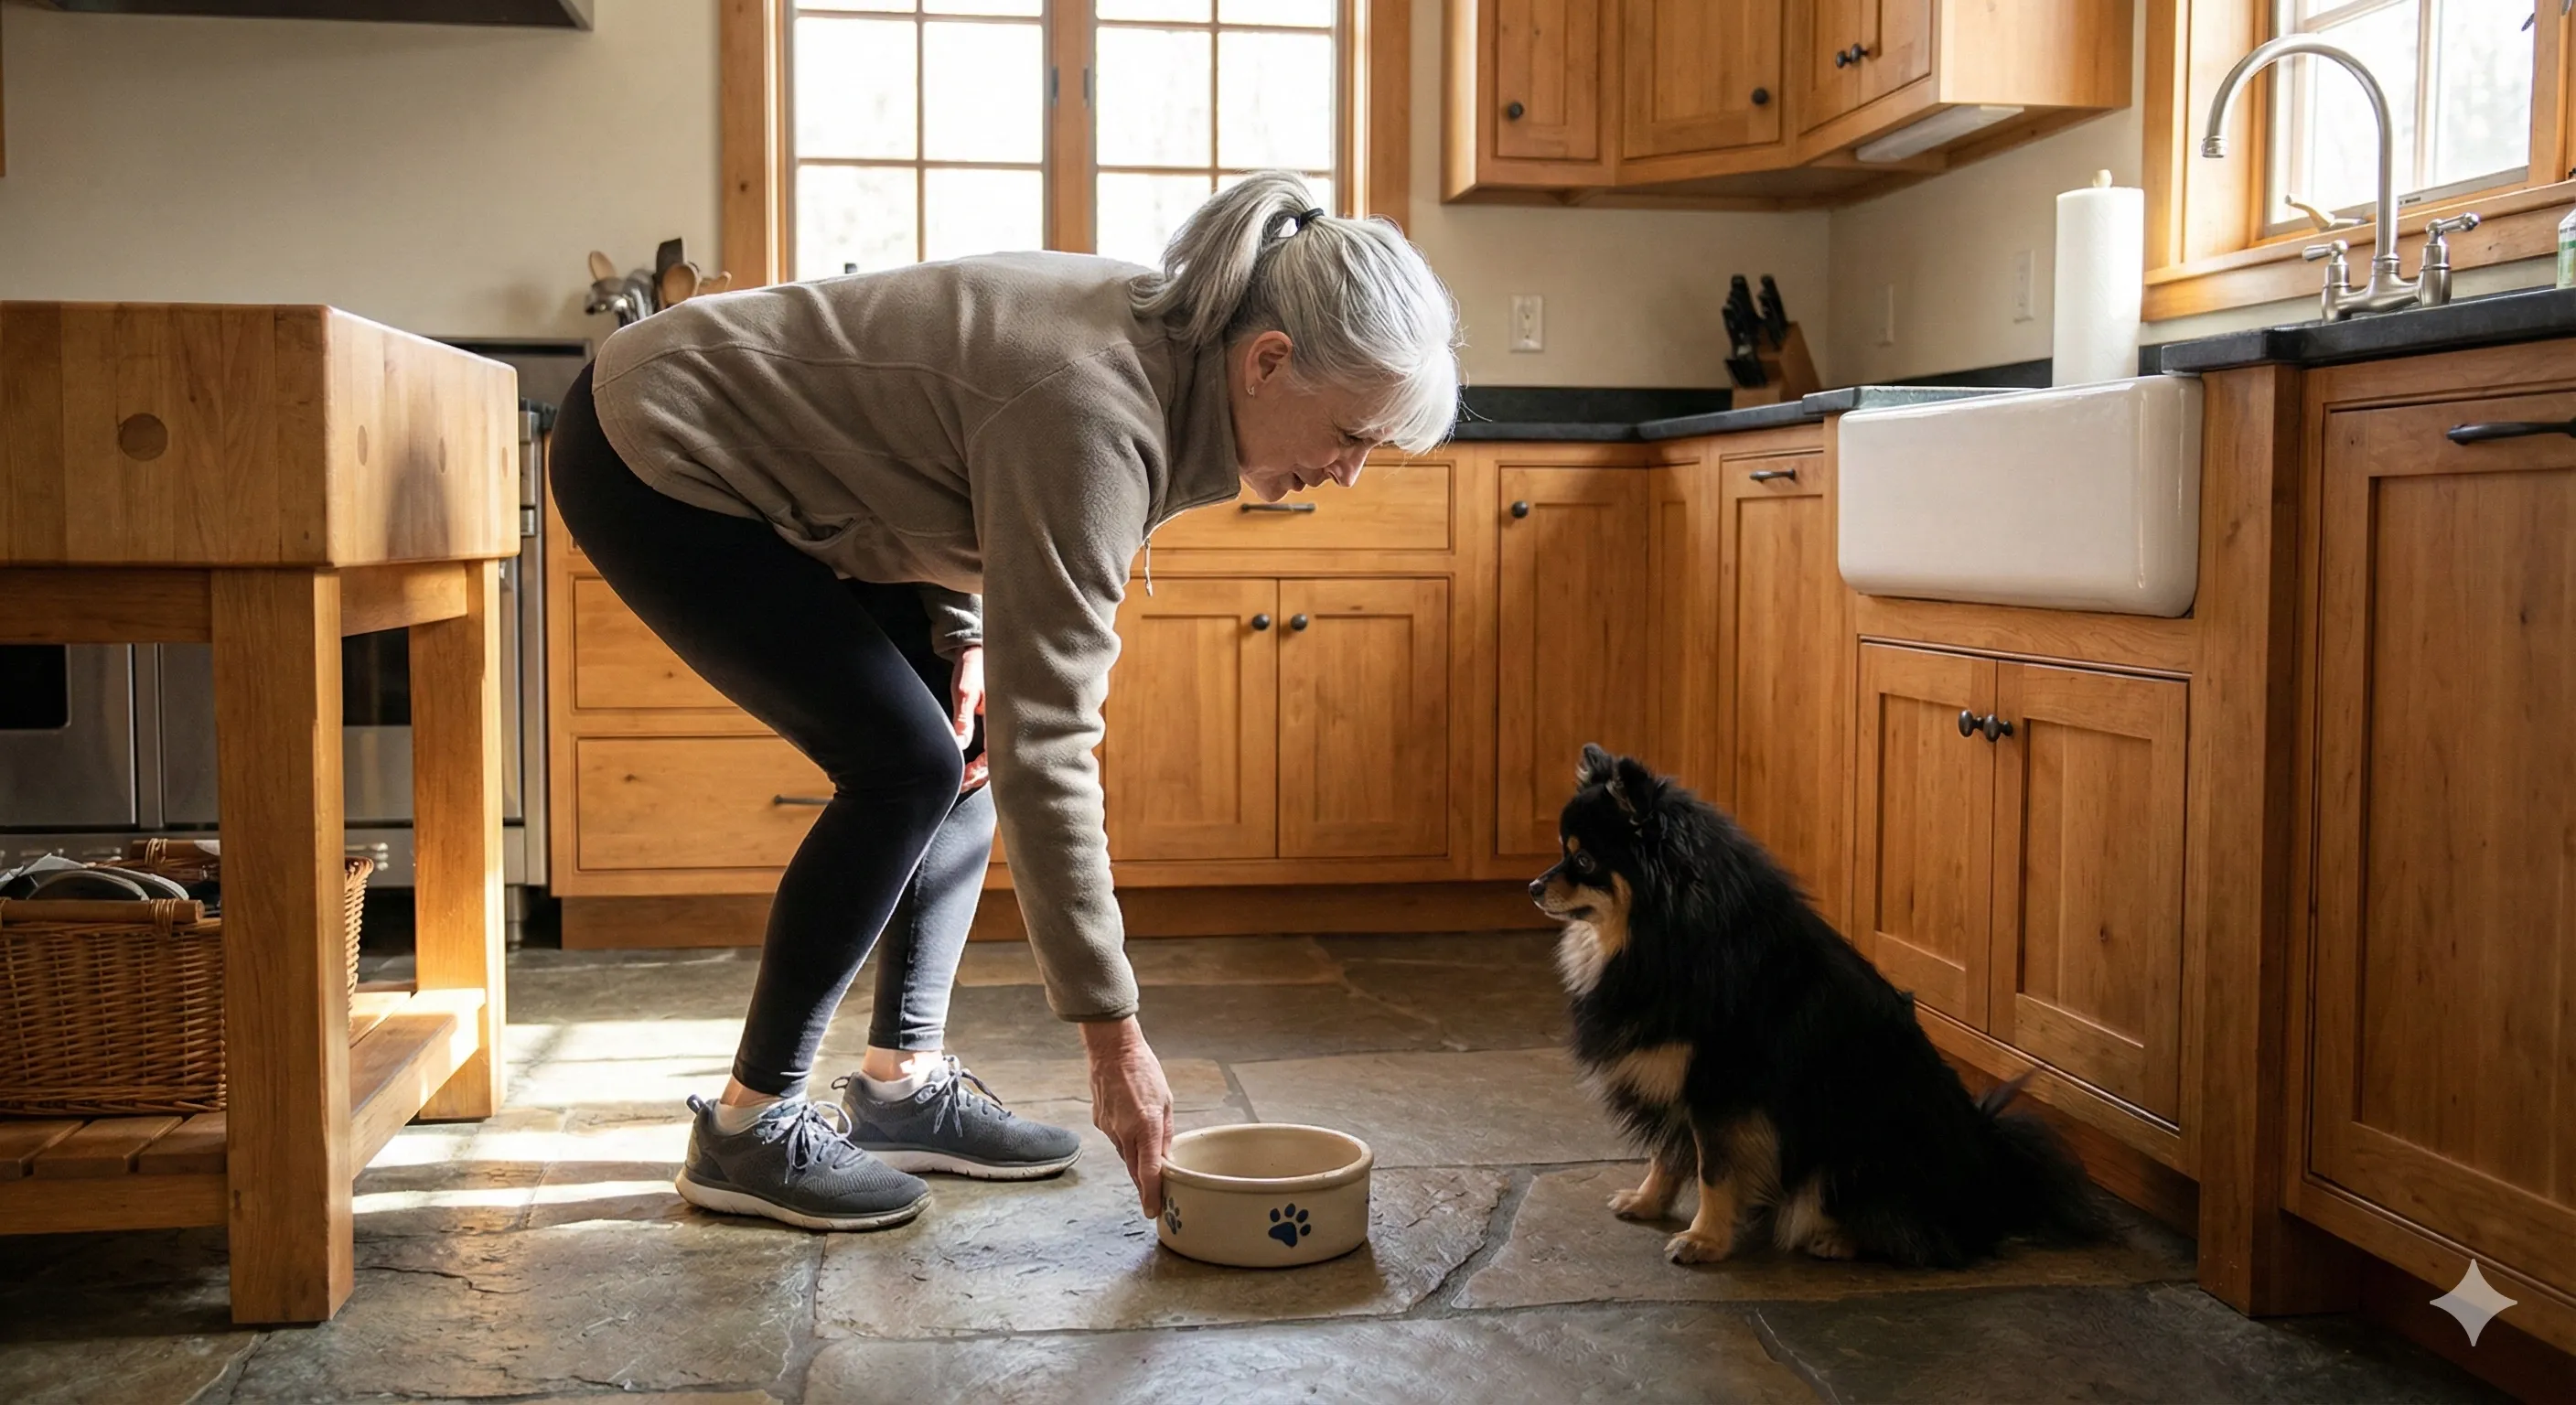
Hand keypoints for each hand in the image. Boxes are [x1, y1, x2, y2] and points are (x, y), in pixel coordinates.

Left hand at [950, 646, 987, 792]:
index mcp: (1001, 718)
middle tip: (962, 784)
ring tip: (965, 779)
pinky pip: (995, 747)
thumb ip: (964, 719)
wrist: (976, 650)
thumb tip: (961, 744)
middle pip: (999, 761)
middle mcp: (1005, 724)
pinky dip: (985, 760)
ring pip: (997, 756)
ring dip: (982, 770)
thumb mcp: (965, 692)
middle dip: (981, 776)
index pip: (995, 755)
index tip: (965, 778)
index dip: (980, 771)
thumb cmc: (972, 668)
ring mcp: (1001, 724)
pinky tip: (973, 765)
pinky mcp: (996, 722)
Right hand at [1081, 1016, 1174, 1216]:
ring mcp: (1108, 1128)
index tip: (1152, 1210)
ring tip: (1144, 1148)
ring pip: (1124, 1155)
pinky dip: (1124, 1139)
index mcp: (1146, 1125)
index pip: (1148, 1171)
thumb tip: (1166, 1158)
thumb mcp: (1166, 1101)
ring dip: (1135, 1159)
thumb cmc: (1144, 1070)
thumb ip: (1166, 1133)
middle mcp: (1125, 1131)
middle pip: (1134, 1169)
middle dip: (1144, 1185)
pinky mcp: (1099, 1122)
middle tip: (1153, 1198)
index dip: (1151, 1194)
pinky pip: (1115, 1139)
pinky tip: (1129, 1124)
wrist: (1112, 1050)